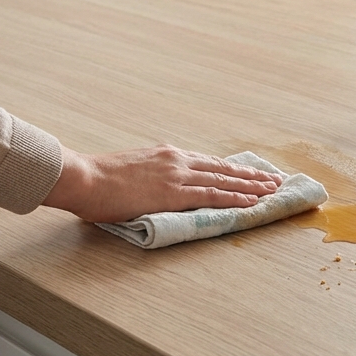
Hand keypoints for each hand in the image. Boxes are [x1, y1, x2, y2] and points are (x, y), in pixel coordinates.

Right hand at [43, 145, 282, 222]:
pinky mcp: (174, 193)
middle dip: (251, 175)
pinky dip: (235, 198)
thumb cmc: (97, 178)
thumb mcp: (130, 170)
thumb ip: (149, 176)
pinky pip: (212, 195)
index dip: (231, 169)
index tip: (249, 173)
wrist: (82, 177)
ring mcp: (177, 176)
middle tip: (273, 180)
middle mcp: (177, 160)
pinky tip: (251, 201)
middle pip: (223, 168)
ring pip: (224, 180)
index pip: (208, 161)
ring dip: (251, 187)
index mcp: (166, 154)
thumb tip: (155, 187)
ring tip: (271, 191)